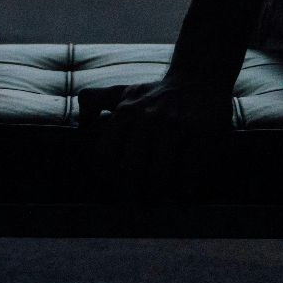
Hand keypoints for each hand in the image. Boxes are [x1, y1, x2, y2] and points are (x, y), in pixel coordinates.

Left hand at [79, 76, 234, 198]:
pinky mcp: (200, 132)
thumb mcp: (123, 91)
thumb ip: (96, 100)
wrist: (199, 76)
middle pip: (131, 172)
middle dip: (133, 194)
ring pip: (159, 176)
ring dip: (159, 195)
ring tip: (158, 201)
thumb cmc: (156, 92)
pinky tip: (184, 194)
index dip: (106, 179)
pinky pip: (189, 173)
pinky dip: (185, 190)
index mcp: (126, 111)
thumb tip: (82, 123)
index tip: (113, 190)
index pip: (105, 157)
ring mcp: (175, 125)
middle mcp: (148, 118)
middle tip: (137, 206)